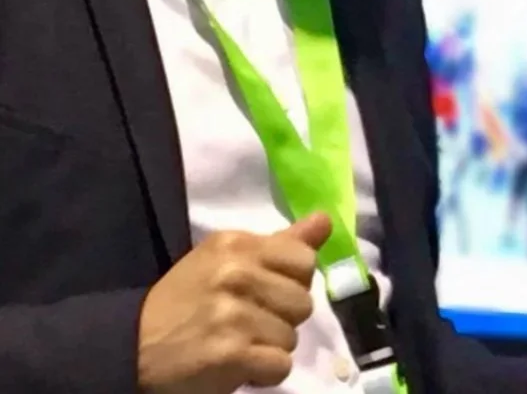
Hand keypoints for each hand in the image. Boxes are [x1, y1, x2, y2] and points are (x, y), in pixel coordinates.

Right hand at [136, 212, 329, 393]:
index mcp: (238, 244)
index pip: (304, 259)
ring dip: (271, 347)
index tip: (270, 290)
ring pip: (292, 336)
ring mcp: (233, 314)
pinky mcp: (230, 354)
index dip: (294, 281)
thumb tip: (326, 221)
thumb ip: (281, 242)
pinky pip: (280, 366)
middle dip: (282, 317)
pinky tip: (241, 365)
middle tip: (251, 321)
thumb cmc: (188, 297)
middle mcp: (236, 273)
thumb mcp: (228, 258)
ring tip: (241, 342)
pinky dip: (264, 373)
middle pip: (303, 301)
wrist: (131, 345)